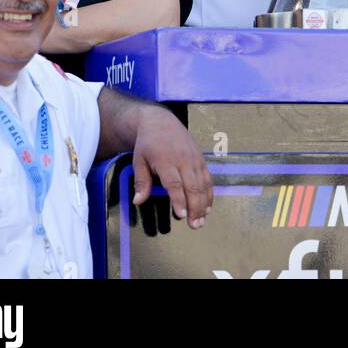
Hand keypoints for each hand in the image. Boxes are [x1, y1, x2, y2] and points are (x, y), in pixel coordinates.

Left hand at [131, 107, 212, 228]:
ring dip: (204, 204)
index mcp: (167, 161)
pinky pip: (208, 179)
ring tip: (202, 221)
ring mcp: (195, 160)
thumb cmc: (148, 144)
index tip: (181, 215)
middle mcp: (184, 160)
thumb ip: (142, 182)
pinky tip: (207, 207)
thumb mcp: (139, 161)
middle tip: (194, 225)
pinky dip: (209, 194)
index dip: (179, 200)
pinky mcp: (201, 160)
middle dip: (195, 207)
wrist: (161, 122)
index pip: (175, 184)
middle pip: (193, 186)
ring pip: (203, 184)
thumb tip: (138, 201)